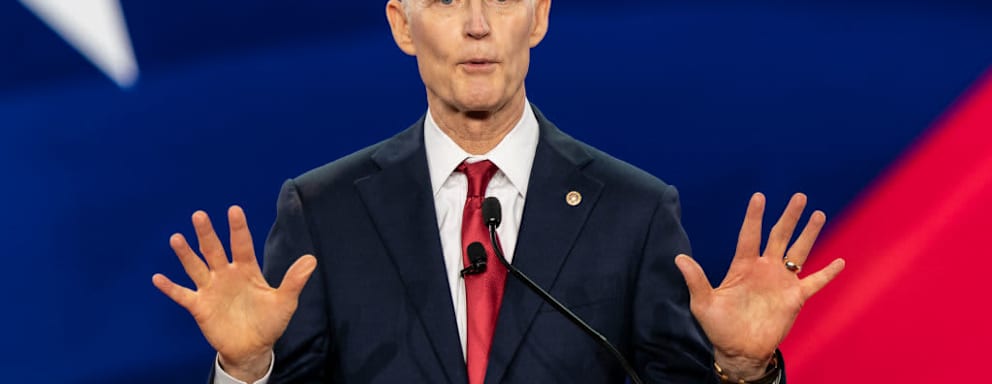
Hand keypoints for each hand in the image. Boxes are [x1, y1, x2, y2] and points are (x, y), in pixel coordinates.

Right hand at [152, 206, 316, 381]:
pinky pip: (182, 295)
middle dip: (207, 233)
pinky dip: (170, 288)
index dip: (238, 228)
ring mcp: (211, 289)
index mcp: (247, 270)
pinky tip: (157, 278)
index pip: (242, 244)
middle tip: (199, 215)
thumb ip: (294, 280)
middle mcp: (226, 274)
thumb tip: (311, 259)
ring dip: (186, 254)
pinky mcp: (199, 306)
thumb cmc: (269, 321)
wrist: (253, 347)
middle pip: (214, 250)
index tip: (233, 210)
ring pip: (196, 267)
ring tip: (176, 238)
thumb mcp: (285, 301)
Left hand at [674, 193, 844, 379]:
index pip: (749, 235)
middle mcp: (764, 268)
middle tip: (799, 196)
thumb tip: (679, 258)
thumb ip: (696, 280)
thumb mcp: (703, 303)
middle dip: (789, 216)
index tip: (759, 196)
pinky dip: (828, 273)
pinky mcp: (795, 298)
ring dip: (809, 234)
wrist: (739, 351)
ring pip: (799, 251)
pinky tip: (840, 261)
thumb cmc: (719, 326)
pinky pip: (815, 282)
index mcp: (742, 266)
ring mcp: (781, 281)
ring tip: (818, 214)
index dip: (754, 216)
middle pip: (779, 236)